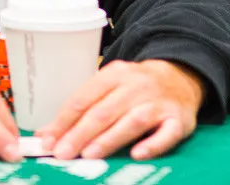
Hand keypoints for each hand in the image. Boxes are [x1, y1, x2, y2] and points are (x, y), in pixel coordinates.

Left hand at [36, 59, 203, 160]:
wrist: (181, 76)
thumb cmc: (136, 87)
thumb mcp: (108, 88)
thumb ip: (81, 109)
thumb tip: (48, 134)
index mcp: (113, 75)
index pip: (83, 98)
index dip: (64, 121)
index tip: (48, 140)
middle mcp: (135, 86)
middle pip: (104, 111)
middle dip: (80, 133)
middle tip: (63, 153)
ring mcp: (158, 102)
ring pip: (132, 121)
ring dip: (109, 138)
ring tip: (89, 154)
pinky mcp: (179, 119)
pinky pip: (167, 133)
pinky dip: (152, 145)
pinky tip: (136, 155)